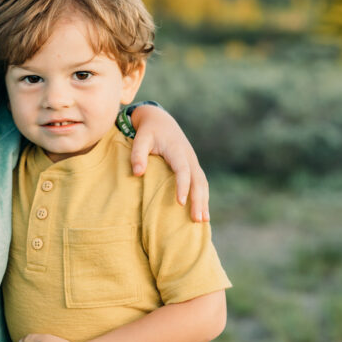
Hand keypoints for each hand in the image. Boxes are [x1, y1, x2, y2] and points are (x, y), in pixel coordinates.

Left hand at [129, 105, 208, 221]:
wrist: (161, 120)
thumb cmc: (148, 131)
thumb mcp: (141, 138)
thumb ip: (137, 154)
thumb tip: (138, 173)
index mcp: (177, 150)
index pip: (183, 170)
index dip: (183, 185)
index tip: (181, 202)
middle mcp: (189, 157)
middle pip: (198, 180)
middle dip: (199, 200)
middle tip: (196, 219)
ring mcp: (193, 161)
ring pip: (202, 183)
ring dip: (204, 201)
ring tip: (203, 221)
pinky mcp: (193, 166)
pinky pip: (201, 183)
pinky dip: (203, 197)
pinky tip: (203, 212)